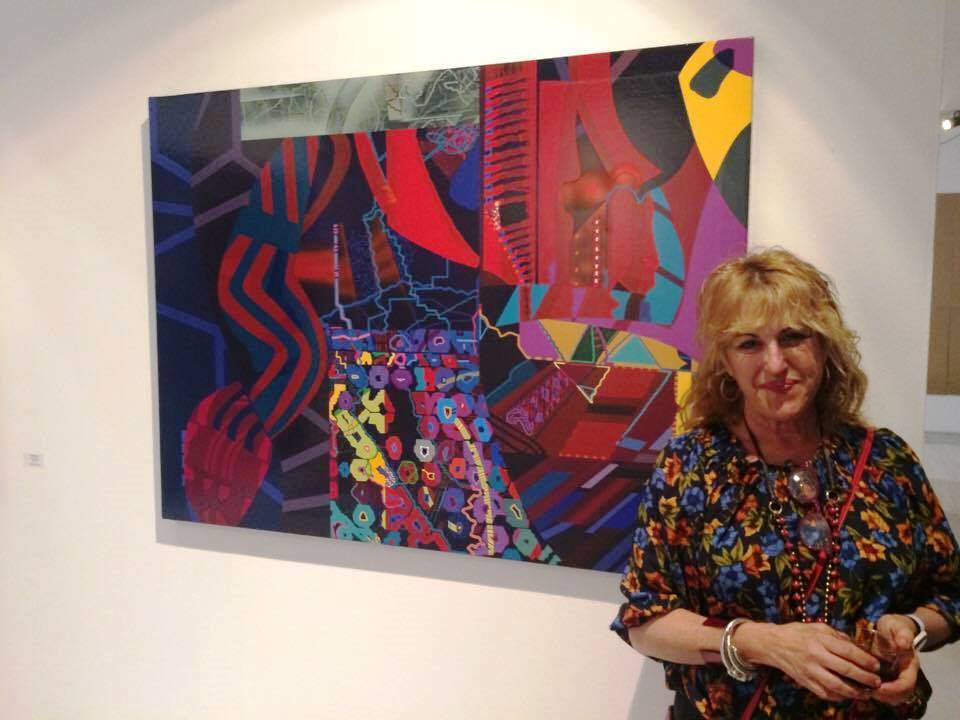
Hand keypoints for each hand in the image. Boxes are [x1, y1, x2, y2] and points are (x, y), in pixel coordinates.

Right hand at [740, 621, 882, 701]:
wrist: (773, 644)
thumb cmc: (798, 633)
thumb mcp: (818, 628)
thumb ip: (838, 636)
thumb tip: (859, 648)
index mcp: (820, 640)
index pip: (849, 652)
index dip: (866, 660)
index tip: (877, 666)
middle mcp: (816, 656)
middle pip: (846, 670)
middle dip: (866, 678)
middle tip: (877, 682)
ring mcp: (810, 671)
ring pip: (838, 686)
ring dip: (855, 692)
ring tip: (866, 693)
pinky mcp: (805, 682)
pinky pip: (826, 693)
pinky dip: (839, 696)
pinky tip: (848, 695)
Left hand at [871, 615, 920, 705]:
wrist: (891, 627)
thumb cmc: (893, 626)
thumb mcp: (896, 625)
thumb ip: (902, 634)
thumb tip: (904, 644)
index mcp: (910, 665)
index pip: (906, 684)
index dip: (893, 689)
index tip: (878, 687)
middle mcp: (905, 674)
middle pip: (901, 695)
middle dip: (885, 696)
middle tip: (867, 690)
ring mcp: (897, 677)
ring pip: (893, 697)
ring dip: (879, 696)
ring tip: (863, 689)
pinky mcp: (888, 678)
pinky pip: (884, 692)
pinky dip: (875, 692)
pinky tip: (861, 685)